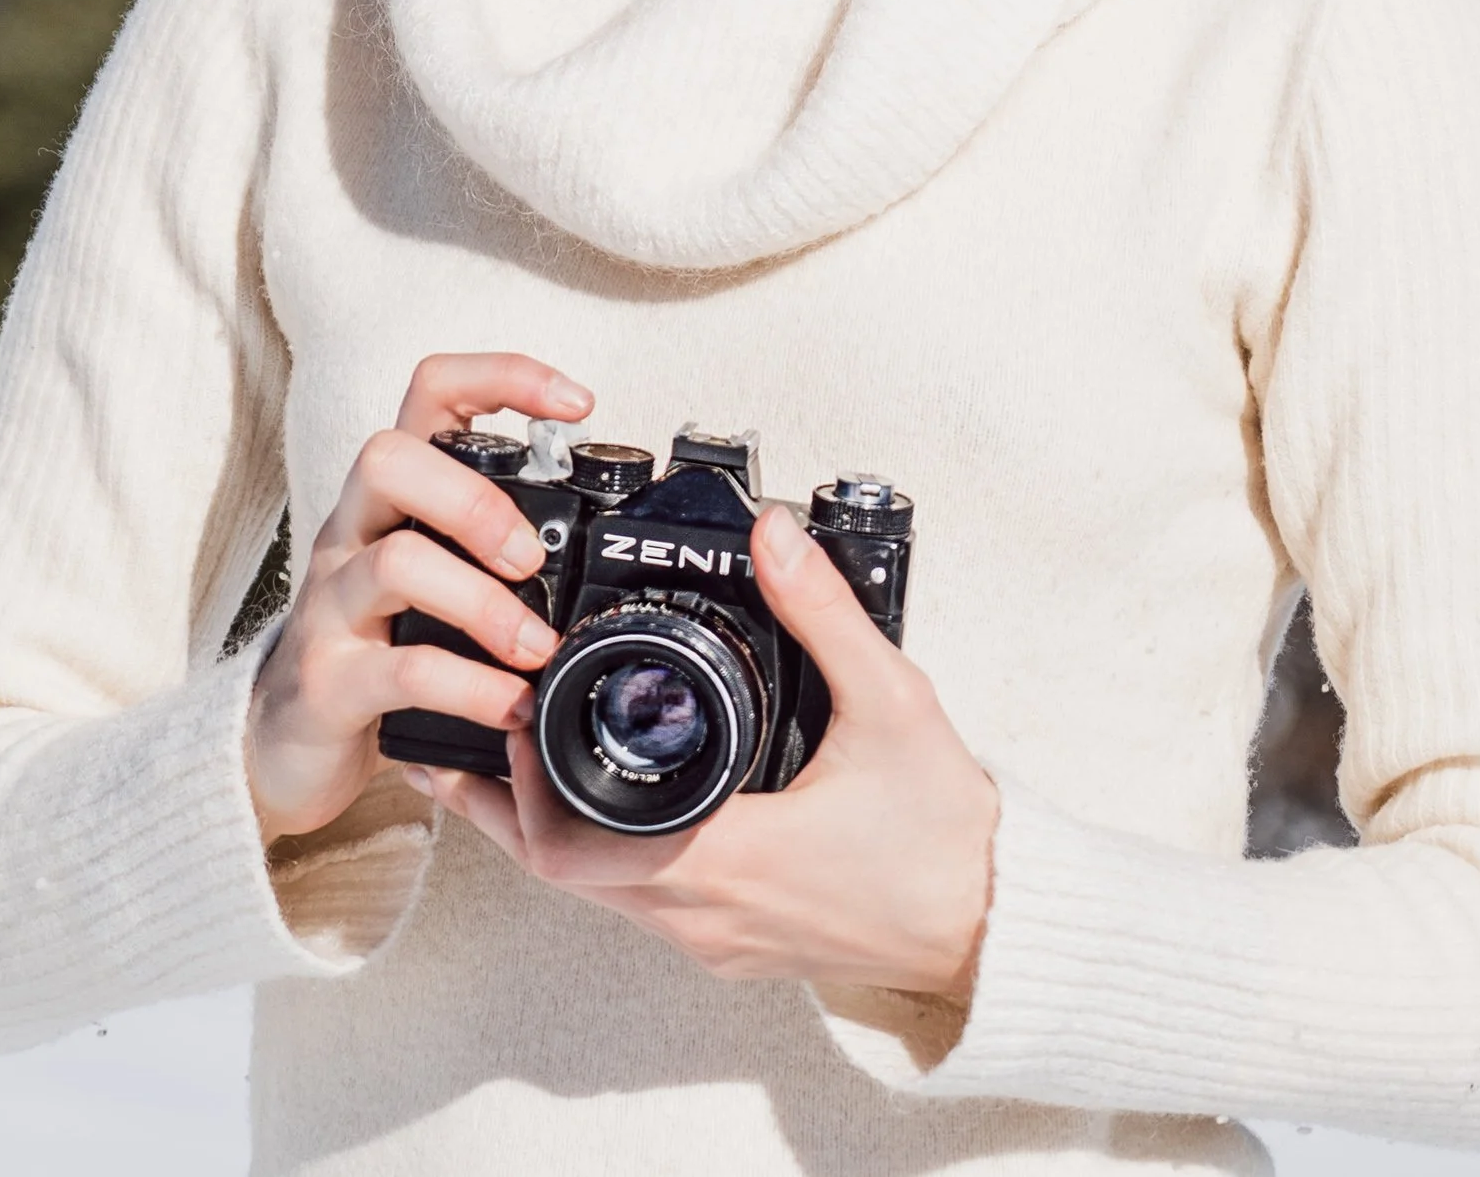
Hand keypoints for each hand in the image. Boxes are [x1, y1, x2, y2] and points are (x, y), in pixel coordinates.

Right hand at [244, 353, 591, 841]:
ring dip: (485, 604)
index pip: (430, 392)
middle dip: (475, 500)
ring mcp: (330, 605)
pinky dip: (470, 688)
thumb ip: (495, 551)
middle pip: (388, 458)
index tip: (577, 404)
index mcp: (391, 495)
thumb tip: (603, 556)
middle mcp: (352, 532)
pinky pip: (401, 670)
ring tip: (535, 648)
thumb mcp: (433, 577)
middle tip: (531, 558)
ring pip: (397, 564)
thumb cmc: (379, 641)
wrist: (287, 740)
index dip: (502, 377)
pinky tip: (511, 708)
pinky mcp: (327, 681)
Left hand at [417, 500, 997, 1000]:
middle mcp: (703, 913)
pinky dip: (602, 848)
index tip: (507, 706)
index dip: (515, 782)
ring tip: (526, 743)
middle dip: (507, 798)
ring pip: (593, 892)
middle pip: (558, 872)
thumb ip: (825, 610)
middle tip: (485, 718)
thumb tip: (774, 535)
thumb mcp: (891, 700)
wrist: (994, 926)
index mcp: (727, 858)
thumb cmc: (945, 831)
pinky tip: (608, 796)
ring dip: (551, 824)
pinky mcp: (734, 944)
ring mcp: (715, 938)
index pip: (570, 845)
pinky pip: (638, 902)